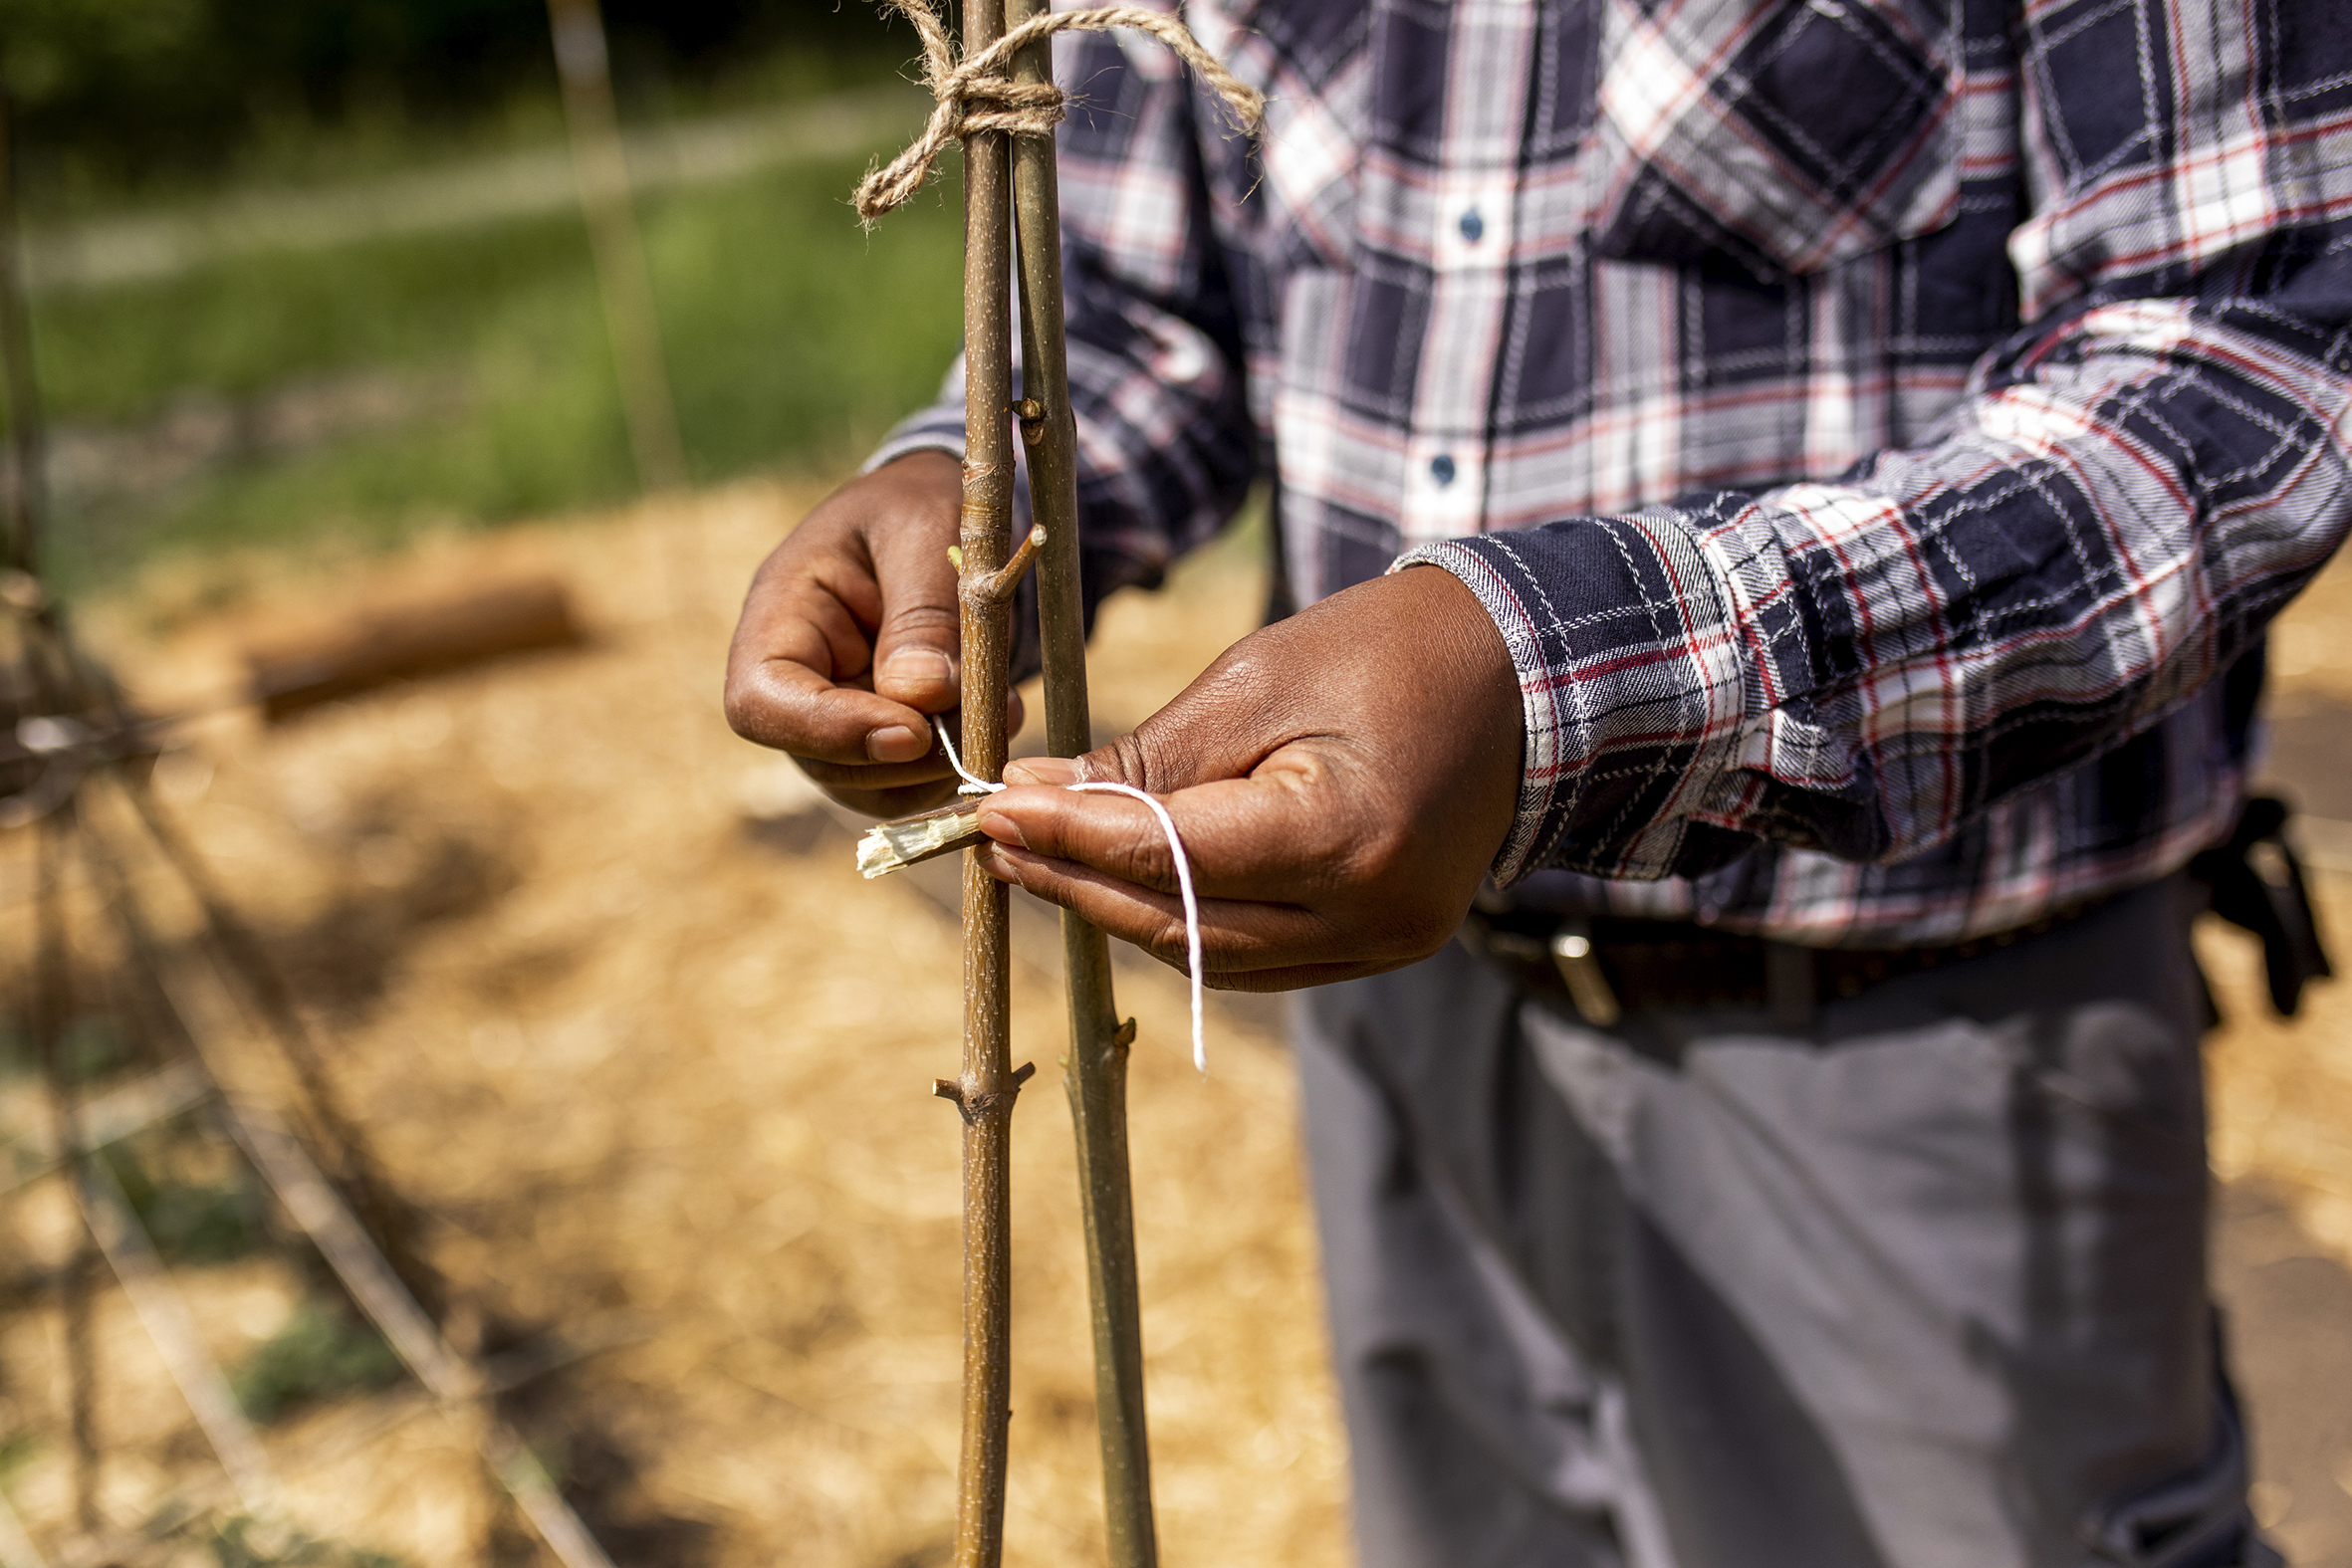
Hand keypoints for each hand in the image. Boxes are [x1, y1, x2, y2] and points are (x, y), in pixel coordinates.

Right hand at [723, 452, 1020, 816]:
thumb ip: (924, 612)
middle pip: (822, 759)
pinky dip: (956, 767)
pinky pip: (908, 784)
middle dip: (908, 755)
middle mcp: (797, 679)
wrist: (939, 511)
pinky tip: (998, 717)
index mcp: (780, 614)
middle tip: (989, 716)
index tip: (914, 733)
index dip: (830, 731)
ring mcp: (836, 716)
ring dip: (940, 767)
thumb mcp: (926, 531)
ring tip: (1003, 709)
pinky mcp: (881, 739)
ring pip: (870, 785)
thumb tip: (921, 698)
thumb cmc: (919, 505)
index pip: (762, 702)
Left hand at [973, 566, 1521, 990]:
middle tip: (999, 838)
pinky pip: (1258, 958)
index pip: (1170, 857)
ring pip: (1213, 956)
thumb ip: (1149, 755)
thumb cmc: (1388, 651)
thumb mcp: (1257, 680)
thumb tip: (1036, 799)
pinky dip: (1184, 921)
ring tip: (1043, 856)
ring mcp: (1384, 944)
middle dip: (1080, 882)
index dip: (1070, 838)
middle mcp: (1370, 916)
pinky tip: (1122, 878)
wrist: (1522, 675)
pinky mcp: (1383, 946)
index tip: (993, 809)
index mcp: (1345, 837)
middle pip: (1182, 926)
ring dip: (1121, 909)